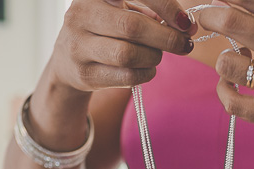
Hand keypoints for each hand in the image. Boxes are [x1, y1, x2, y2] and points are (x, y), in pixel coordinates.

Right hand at [50, 0, 199, 92]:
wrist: (68, 62)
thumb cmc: (104, 31)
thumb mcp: (120, 12)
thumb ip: (149, 13)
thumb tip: (185, 24)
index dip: (164, 5)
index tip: (184, 21)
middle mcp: (81, 15)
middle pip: (133, 27)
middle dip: (166, 37)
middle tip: (184, 44)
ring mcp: (78, 46)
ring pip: (129, 54)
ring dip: (153, 57)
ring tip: (158, 56)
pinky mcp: (84, 74)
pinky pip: (125, 76)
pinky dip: (145, 74)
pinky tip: (147, 70)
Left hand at [193, 0, 253, 143]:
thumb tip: (231, 2)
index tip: (214, 0)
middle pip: (231, 22)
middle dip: (208, 16)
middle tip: (204, 19)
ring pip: (226, 64)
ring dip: (223, 61)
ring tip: (234, 62)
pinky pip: (232, 102)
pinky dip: (224, 91)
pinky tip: (231, 86)